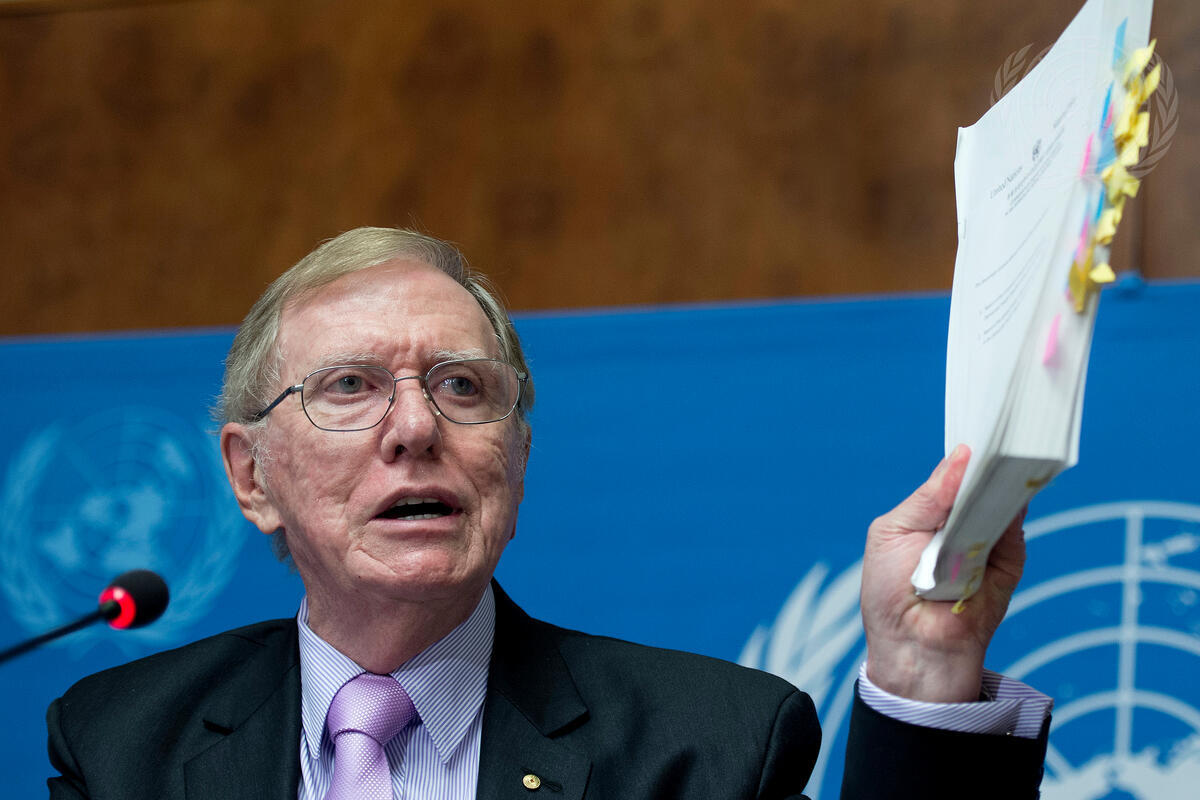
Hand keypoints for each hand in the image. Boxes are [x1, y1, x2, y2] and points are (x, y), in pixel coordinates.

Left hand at [860, 444, 1026, 701]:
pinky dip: (1014, 508)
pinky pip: (1015, 529)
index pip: (953, 475)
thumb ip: (928, 496)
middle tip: (997, 433)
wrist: (913, 645)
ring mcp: (987, 539)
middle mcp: (960, 522)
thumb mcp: (893, 532)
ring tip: (1002, 455)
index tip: (978, 427)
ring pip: (1000, 499)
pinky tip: (1010, 490)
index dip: (963, 455)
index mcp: (930, 512)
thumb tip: (961, 457)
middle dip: (986, 461)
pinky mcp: (1009, 561)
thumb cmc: (889, 590)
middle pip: (980, 482)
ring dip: (1001, 480)